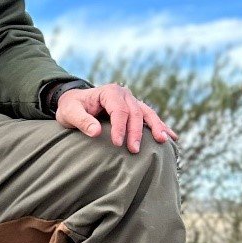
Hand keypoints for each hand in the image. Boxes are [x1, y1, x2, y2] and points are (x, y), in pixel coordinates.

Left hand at [55, 83, 175, 153]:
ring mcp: (132, 101)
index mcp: (109, 92)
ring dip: (156, 127)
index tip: (117, 144)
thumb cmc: (71, 107)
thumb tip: (96, 132)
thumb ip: (82, 121)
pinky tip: (172, 137)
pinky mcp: (135, 110)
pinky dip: (160, 127)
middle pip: (135, 113)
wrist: (74, 102)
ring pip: (147, 114)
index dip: (120, 127)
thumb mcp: (69, 113)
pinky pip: (149, 118)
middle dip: (136, 132)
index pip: (119, 110)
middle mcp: (124, 94)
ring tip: (164, 141)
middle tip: (134, 150)